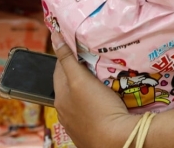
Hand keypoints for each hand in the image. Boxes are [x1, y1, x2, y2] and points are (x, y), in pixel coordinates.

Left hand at [52, 31, 136, 147]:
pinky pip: (90, 114)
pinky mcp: (90, 133)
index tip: (79, 47)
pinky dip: (95, 105)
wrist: (119, 142)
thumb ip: (67, 58)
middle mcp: (64, 113)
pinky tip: (105, 103)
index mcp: (59, 98)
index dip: (67, 56)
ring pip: (79, 100)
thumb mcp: (80, 79)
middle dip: (78, 73)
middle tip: (93, 62)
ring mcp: (77, 125)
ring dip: (86, 90)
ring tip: (101, 81)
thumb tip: (54, 36)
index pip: (59, 69)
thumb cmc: (99, 109)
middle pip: (69, 85)